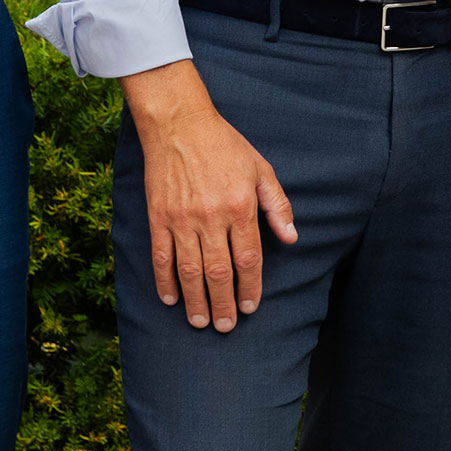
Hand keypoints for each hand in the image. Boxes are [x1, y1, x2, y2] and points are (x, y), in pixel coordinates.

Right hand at [125, 61, 296, 332]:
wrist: (179, 124)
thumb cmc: (225, 146)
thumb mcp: (260, 169)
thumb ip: (277, 206)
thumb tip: (292, 238)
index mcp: (239, 207)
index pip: (248, 258)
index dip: (250, 287)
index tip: (251, 307)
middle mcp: (211, 217)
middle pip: (219, 272)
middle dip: (223, 304)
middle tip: (226, 326)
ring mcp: (181, 219)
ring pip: (190, 271)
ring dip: (196, 301)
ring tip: (201, 322)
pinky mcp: (158, 217)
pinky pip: (162, 257)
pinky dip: (165, 281)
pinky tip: (171, 299)